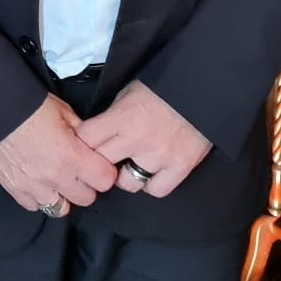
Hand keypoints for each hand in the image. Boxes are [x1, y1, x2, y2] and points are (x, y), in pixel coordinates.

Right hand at [0, 95, 118, 213]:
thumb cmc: (27, 105)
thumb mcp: (63, 110)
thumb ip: (81, 131)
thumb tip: (91, 143)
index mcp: (70, 156)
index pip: (105, 180)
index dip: (104, 170)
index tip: (99, 163)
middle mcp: (54, 177)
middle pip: (87, 198)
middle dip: (86, 183)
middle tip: (77, 168)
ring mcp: (33, 187)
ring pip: (62, 208)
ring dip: (62, 194)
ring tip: (56, 177)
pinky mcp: (15, 189)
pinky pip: (35, 205)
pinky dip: (39, 196)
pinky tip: (37, 180)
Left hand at [76, 81, 211, 197]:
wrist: (200, 91)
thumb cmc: (160, 89)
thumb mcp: (127, 94)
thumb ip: (110, 116)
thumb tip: (93, 134)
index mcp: (121, 117)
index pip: (86, 139)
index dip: (80, 143)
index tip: (81, 145)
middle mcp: (137, 140)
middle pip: (101, 163)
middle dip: (98, 161)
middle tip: (102, 159)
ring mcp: (159, 157)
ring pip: (127, 183)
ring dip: (124, 176)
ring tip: (129, 165)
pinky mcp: (180, 168)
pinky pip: (156, 190)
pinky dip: (151, 184)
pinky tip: (151, 172)